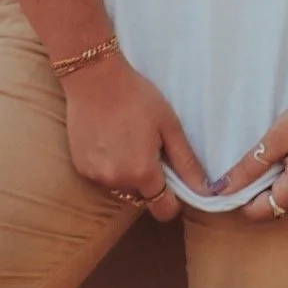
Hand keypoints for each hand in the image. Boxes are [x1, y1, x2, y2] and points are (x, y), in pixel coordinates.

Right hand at [62, 54, 208, 220]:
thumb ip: (186, 162)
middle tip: (149, 148)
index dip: (173, 200)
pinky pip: (102, 177)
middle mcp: (116, 181)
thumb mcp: (169, 125)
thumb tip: (207, 191)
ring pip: (121, 187)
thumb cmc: (136, 96)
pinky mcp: (80, 167)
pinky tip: (110, 140)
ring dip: (128, 174)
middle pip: (142, 197)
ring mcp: (95, 176)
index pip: (163, 210)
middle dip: (149, 181)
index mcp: (142, 172)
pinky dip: (109, 166)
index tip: (174, 180)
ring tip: (128, 141)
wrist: (94, 78)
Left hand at [216, 89, 287, 221]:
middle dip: (265, 188)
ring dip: (285, 184)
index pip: (257, 212)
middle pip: (276, 207)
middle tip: (265, 156)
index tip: (240, 172)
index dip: (242, 196)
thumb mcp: (278, 136)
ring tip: (286, 154)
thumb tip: (221, 189)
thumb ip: (250, 167)